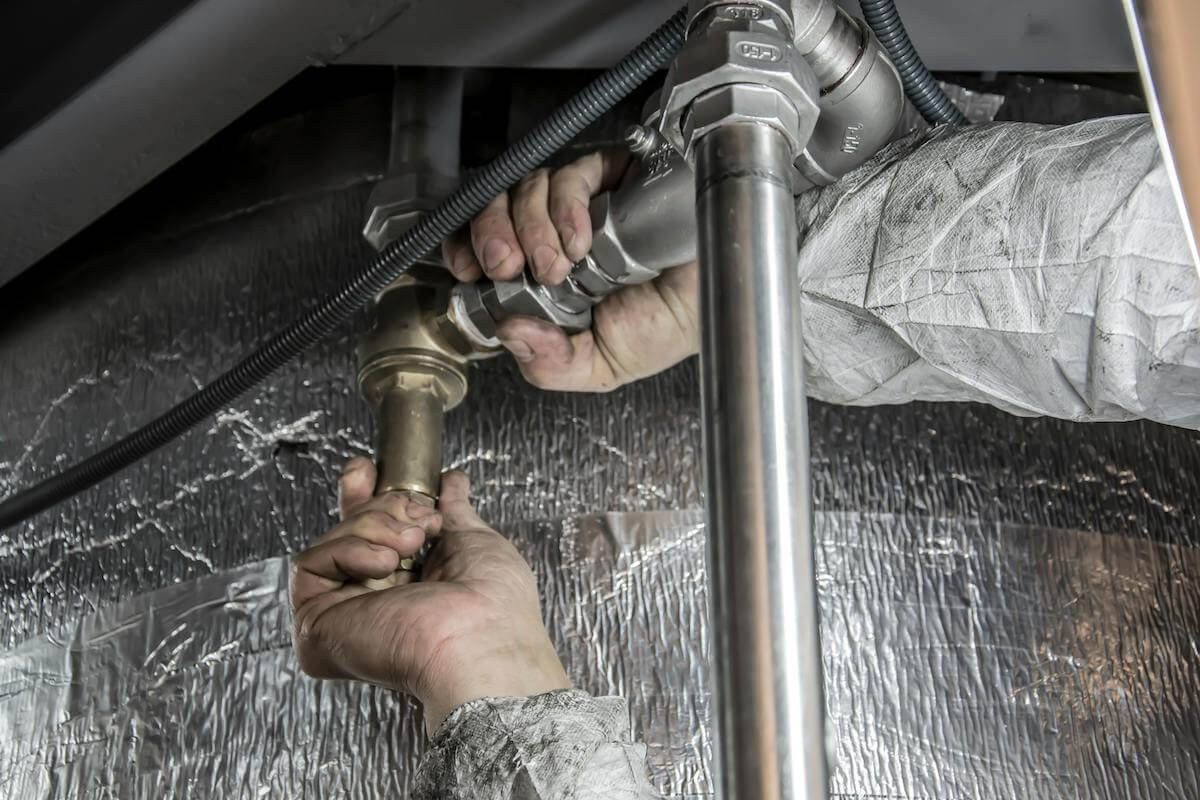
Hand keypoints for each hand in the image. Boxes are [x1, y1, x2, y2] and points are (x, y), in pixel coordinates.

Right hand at [290, 458, 568, 732]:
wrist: (481, 639)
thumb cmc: (493, 606)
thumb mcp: (475, 541)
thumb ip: (454, 512)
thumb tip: (452, 482)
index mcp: (408, 589)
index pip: (370, 536)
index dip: (365, 497)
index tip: (369, 469)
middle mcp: (372, 604)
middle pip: (348, 531)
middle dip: (379, 506)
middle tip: (415, 518)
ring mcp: (342, 615)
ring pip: (332, 541)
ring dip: (375, 527)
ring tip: (410, 547)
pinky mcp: (316, 625)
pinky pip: (311, 563)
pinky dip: (349, 550)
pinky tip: (384, 564)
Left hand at [443, 150, 699, 391]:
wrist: (726, 299)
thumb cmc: (673, 325)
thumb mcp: (601, 365)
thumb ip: (552, 364)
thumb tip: (510, 334)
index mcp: (545, 275)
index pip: (488, 246)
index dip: (468, 247)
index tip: (468, 269)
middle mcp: (557, 234)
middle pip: (497, 207)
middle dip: (490, 234)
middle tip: (506, 265)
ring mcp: (583, 204)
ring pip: (528, 187)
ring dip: (531, 226)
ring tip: (558, 265)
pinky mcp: (613, 177)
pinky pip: (572, 174)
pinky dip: (567, 207)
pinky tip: (582, 239)